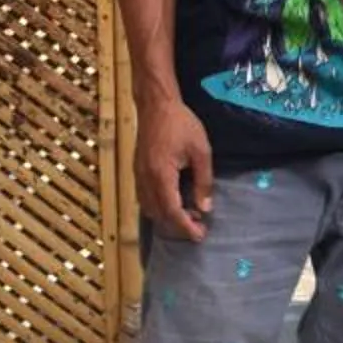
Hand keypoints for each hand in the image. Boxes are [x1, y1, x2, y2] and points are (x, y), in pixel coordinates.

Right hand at [134, 95, 214, 241]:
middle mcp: (145, 179)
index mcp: (161, 175)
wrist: (156, 105)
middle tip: (198, 226)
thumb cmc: (182, 125)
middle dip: (177, 225)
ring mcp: (138, 175)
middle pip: (158, 214)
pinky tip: (174, 202)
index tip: (199, 236)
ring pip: (149, 208)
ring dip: (167, 217)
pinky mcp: (137, 171)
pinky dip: (158, 206)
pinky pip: (144, 198)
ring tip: (189, 214)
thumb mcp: (201, 152)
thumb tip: (205, 208)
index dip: (185, 227)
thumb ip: (203, 182)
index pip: (172, 211)